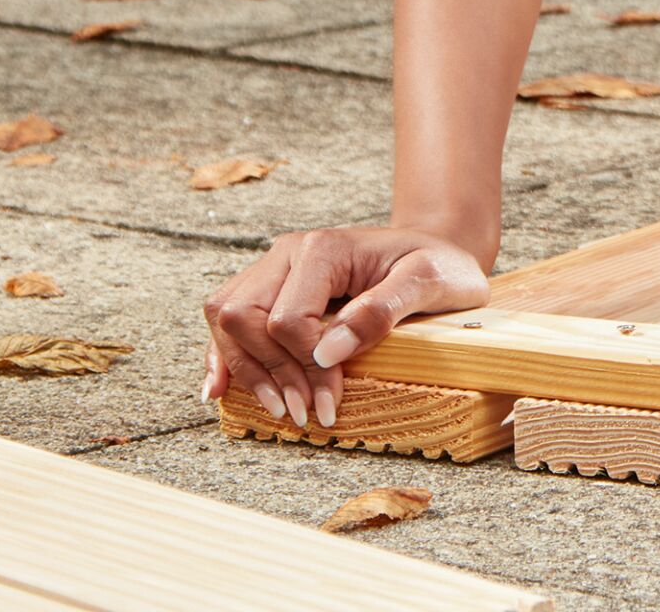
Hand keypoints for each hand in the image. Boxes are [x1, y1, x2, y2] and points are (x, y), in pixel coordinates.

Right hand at [200, 225, 489, 429]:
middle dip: (271, 371)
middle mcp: (288, 252)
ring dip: (247, 370)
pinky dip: (224, 357)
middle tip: (306, 413)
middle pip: (242, 315)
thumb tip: (328, 352)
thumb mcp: (431, 280)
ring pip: (226, 319)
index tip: (333, 398)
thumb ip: (383, 309)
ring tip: (283, 409)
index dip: (304, 365)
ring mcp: (275, 269)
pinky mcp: (270, 289)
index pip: (287, 317)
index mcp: (323, 247)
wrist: (434, 253)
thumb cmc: (437, 264)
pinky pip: (226, 322)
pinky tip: (222, 390)